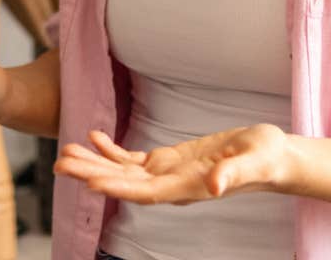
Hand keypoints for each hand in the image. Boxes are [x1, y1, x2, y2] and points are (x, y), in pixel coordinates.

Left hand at [54, 125, 294, 205]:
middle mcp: (171, 186)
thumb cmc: (265, 159)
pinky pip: (133, 159)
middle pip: (124, 183)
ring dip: (94, 162)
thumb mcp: (252, 162)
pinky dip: (112, 150)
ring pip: (122, 172)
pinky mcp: (168, 161)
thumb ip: (232, 175)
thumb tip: (213, 186)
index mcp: (188, 188)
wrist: (270, 158)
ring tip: (66, 151)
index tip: (90, 182)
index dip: (117, 187)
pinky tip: (94, 137)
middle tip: (60, 164)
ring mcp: (167, 174)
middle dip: (92, 173)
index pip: (145, 192)